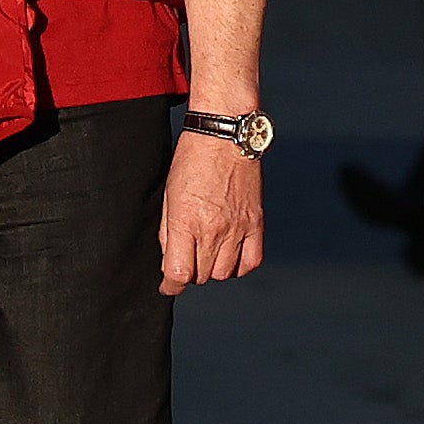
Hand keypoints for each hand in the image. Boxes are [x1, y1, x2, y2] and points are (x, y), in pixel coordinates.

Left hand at [159, 134, 266, 294]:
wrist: (226, 137)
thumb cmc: (192, 160)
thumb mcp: (168, 196)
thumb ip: (168, 232)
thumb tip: (170, 259)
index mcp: (184, 222)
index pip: (178, 274)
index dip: (170, 286)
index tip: (168, 285)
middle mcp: (212, 229)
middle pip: (201, 276)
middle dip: (190, 273)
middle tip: (187, 259)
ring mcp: (237, 228)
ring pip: (224, 273)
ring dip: (213, 269)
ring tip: (208, 254)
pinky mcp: (256, 223)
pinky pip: (251, 262)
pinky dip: (239, 265)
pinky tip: (231, 254)